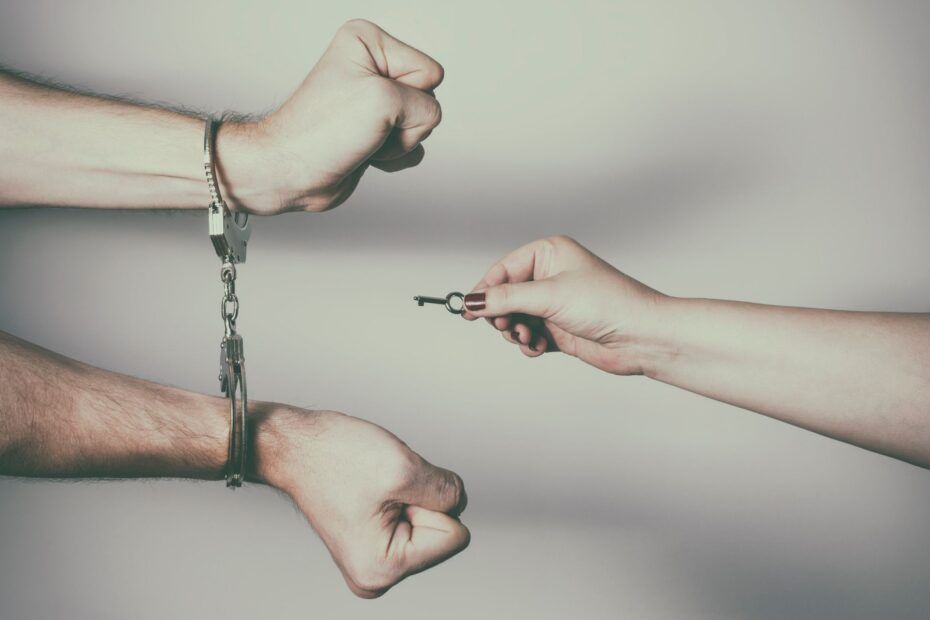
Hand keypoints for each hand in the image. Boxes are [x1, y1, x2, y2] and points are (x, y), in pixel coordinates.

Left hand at [221, 20, 443, 213]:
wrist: (292, 172)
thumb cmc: (321, 132)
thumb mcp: (383, 100)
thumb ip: (426, 104)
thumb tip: (425, 124)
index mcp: (369, 42)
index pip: (428, 72)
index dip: (407, 96)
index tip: (370, 104)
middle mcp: (372, 67)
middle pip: (427, 98)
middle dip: (402, 122)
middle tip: (366, 126)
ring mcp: (374, 102)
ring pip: (421, 125)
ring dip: (396, 142)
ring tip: (362, 140)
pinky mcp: (376, 131)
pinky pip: (412, 146)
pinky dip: (394, 157)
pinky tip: (366, 153)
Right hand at [251, 403, 468, 597]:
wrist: (293, 446)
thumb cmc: (335, 456)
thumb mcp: (404, 468)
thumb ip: (447, 491)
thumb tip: (459, 502)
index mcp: (384, 569)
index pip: (456, 535)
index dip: (429, 501)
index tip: (390, 491)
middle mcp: (377, 577)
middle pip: (443, 532)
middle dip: (419, 499)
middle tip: (379, 487)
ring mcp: (375, 562)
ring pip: (429, 522)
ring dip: (409, 494)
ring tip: (372, 486)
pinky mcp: (374, 544)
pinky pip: (414, 517)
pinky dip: (400, 495)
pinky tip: (370, 490)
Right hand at [462, 235, 665, 374]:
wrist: (641, 336)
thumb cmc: (607, 304)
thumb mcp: (549, 296)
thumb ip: (506, 298)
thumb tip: (471, 302)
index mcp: (550, 253)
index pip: (503, 269)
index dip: (485, 290)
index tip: (468, 310)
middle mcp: (551, 275)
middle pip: (505, 295)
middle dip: (502, 314)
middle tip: (505, 327)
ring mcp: (555, 303)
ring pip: (515, 318)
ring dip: (515, 331)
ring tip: (526, 338)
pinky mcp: (560, 328)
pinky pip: (529, 334)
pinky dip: (528, 343)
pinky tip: (537, 346)